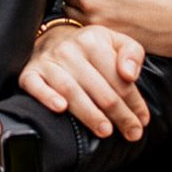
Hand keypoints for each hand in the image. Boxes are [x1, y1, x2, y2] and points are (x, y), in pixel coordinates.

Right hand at [20, 22, 148, 139]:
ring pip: (70, 90)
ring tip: (105, 130)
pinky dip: (47, 97)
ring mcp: (47, 62)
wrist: (52, 39)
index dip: (134, 101)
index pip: (118, 77)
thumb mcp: (116, 42)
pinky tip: (60, 109)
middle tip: (131, 133)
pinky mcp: (29, 73)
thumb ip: (132, 55)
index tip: (142, 121)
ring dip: (89, 113)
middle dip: (118, 114)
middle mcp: (69, 50)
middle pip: (98, 88)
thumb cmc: (90, 48)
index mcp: (93, 41)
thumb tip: (130, 74)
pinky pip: (35, 86)